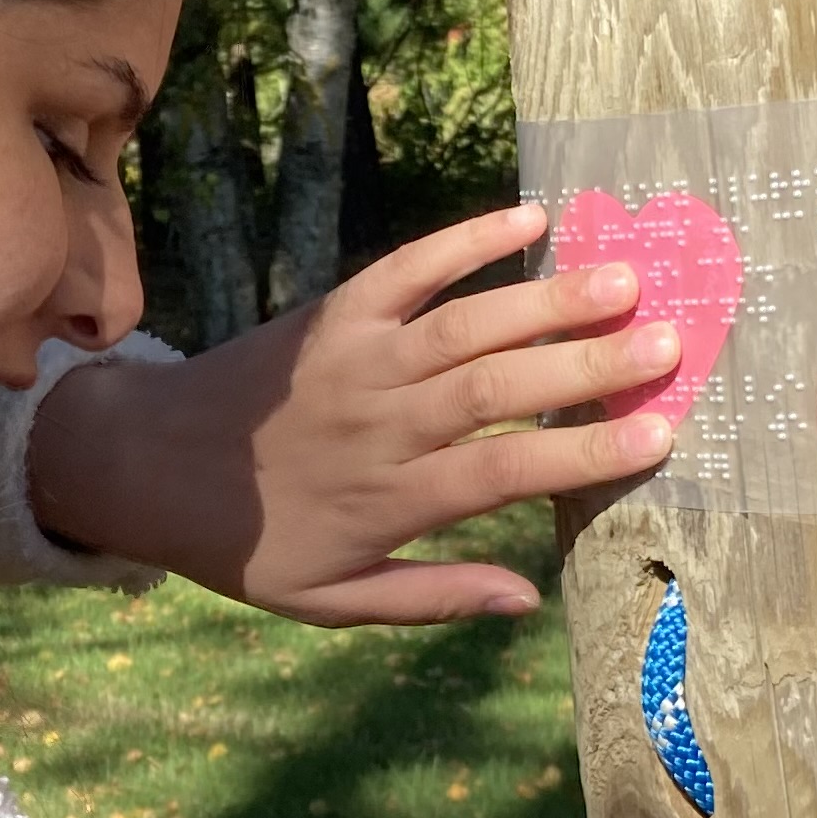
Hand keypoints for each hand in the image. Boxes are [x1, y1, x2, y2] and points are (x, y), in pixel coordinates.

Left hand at [24, 201, 681, 622]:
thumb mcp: (329, 601)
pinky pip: (408, 267)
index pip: (502, 475)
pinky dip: (465, 239)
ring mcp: (358, 359)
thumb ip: (432, 598)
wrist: (144, 463)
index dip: (581, 456)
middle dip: (587, 366)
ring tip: (626, 279)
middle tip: (672, 341)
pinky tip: (529, 216)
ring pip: (466, 324)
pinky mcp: (335, 311)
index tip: (659, 437)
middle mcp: (381, 422)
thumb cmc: (248, 543)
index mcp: (389, 499)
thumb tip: (530, 600)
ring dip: (547, 299)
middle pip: (498, 390)